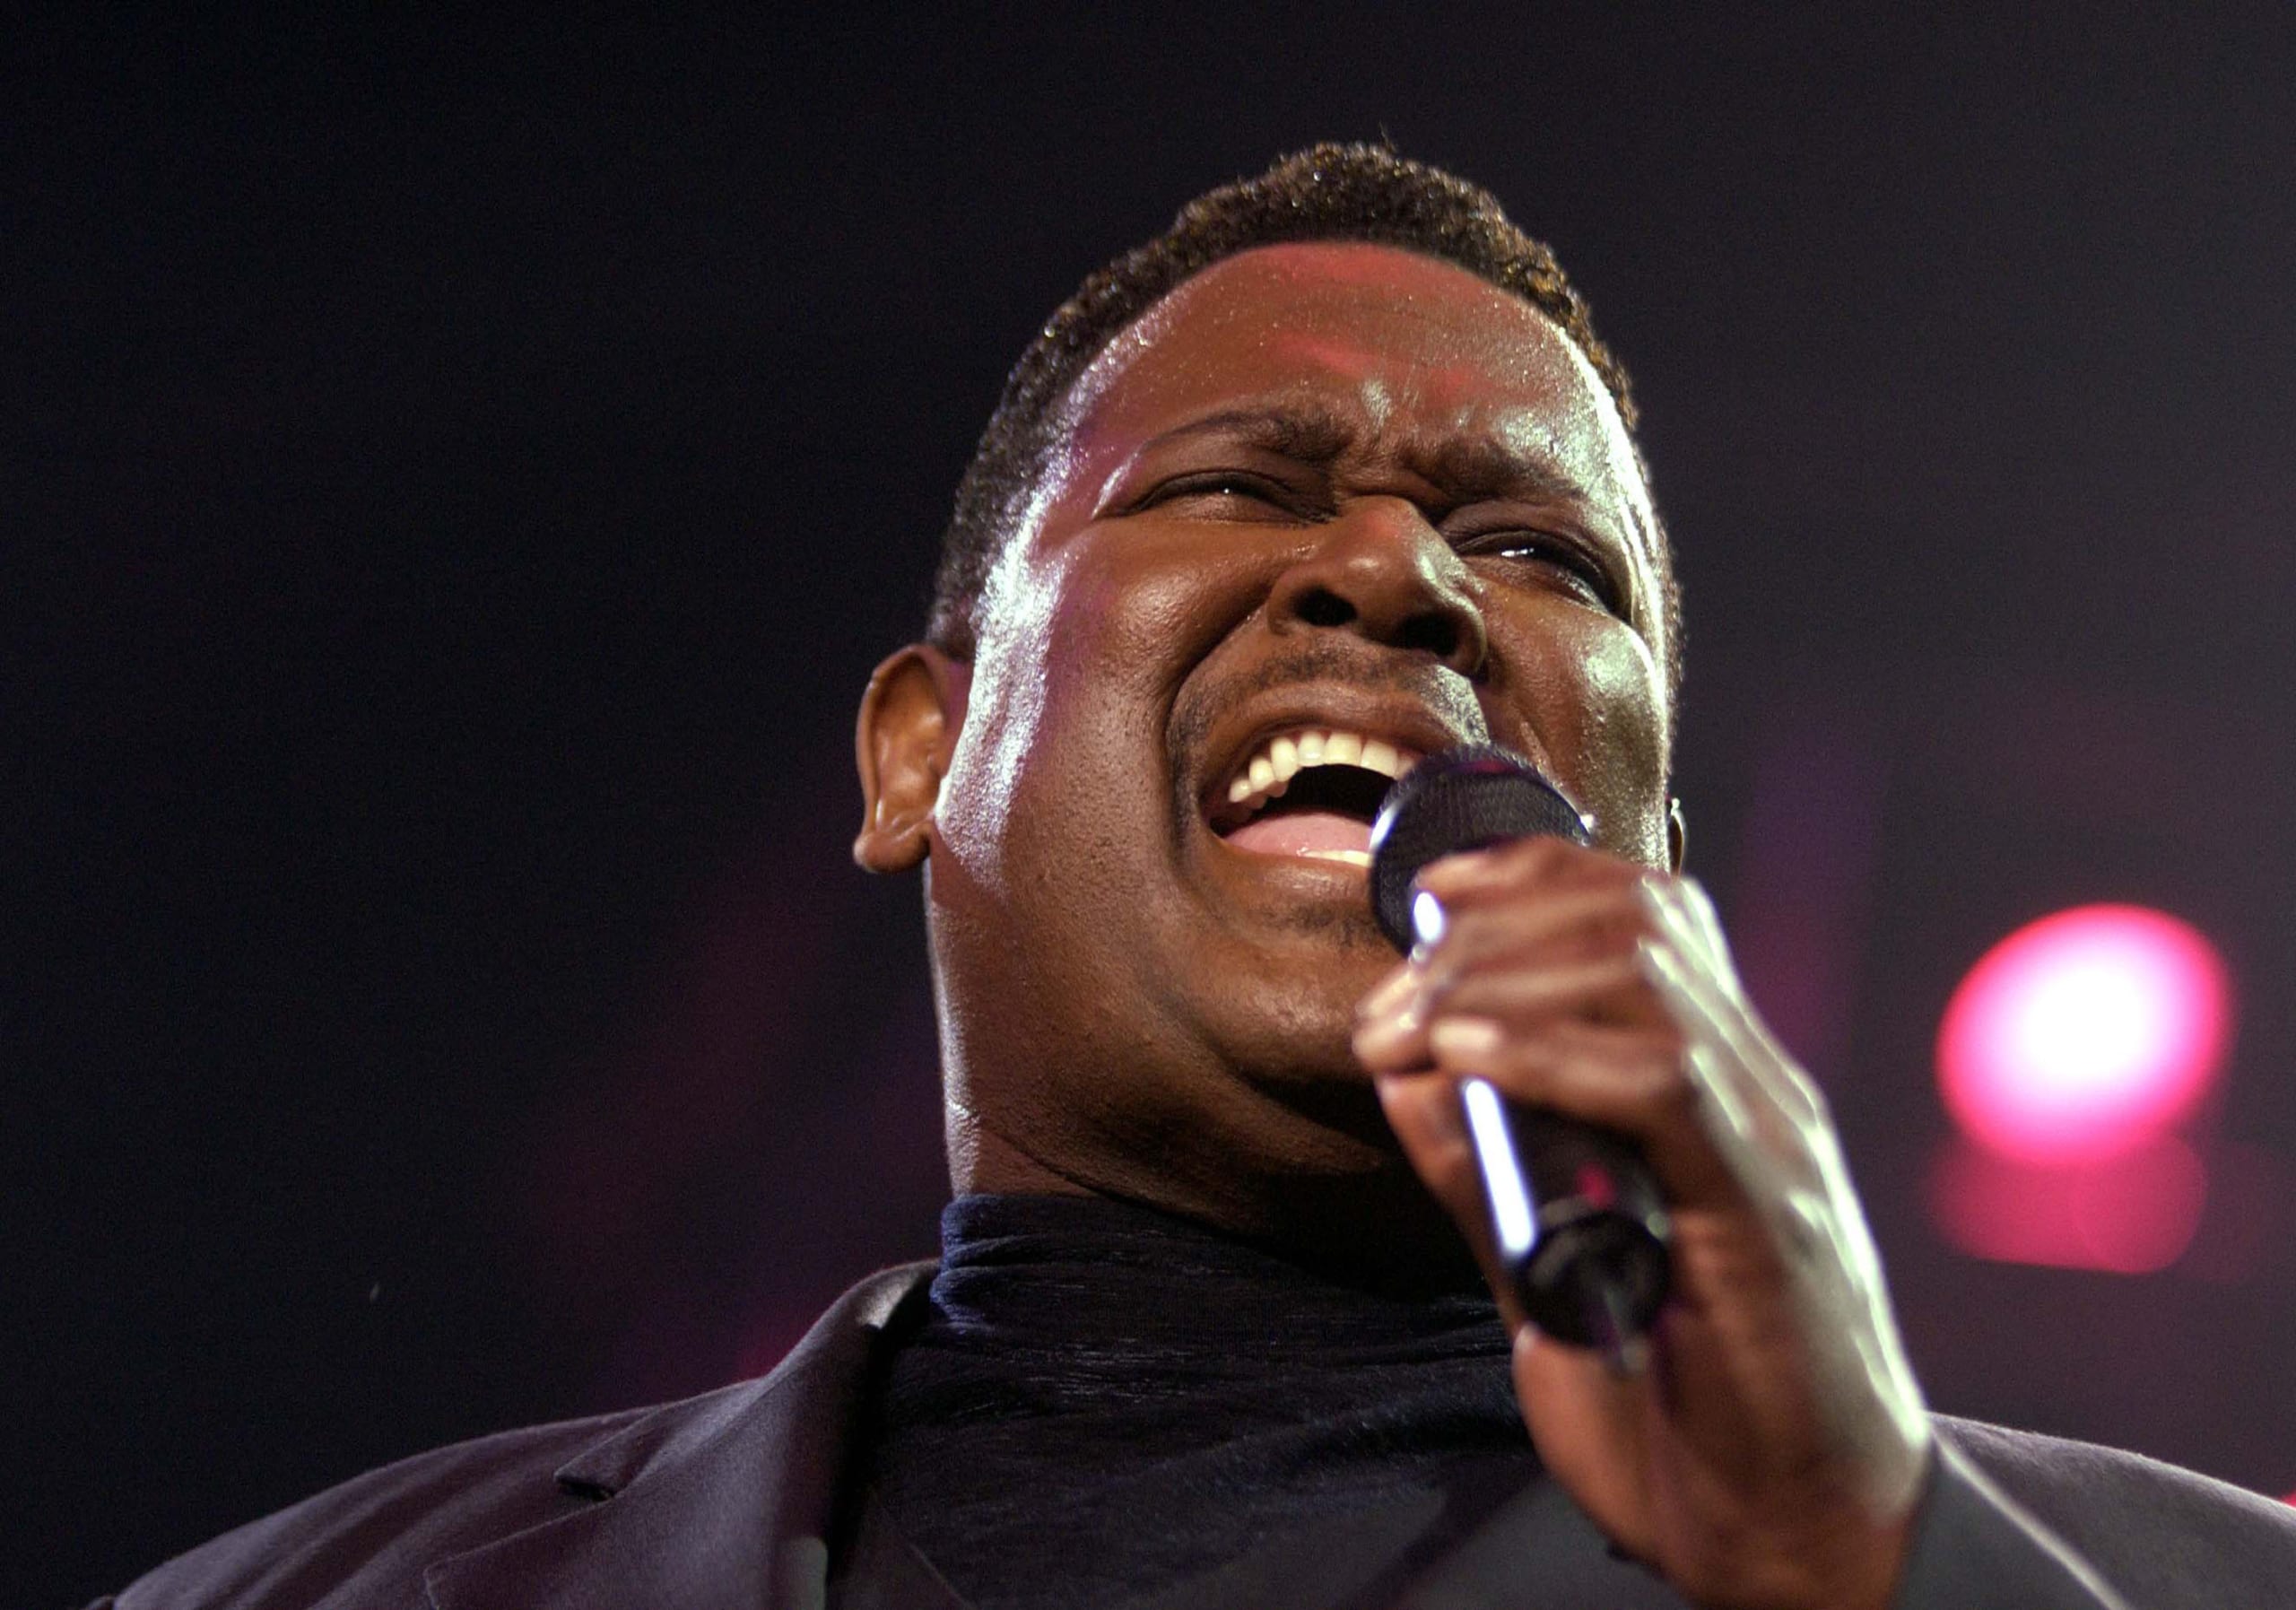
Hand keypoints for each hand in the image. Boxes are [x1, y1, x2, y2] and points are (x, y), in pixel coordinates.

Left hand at [1352, 837, 1931, 1609]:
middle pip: (1633, 916)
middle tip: (1389, 1001)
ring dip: (1496, 978)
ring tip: (1407, 1027)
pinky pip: (1664, 1083)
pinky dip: (1549, 1052)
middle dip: (1488, 929)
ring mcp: (1770, 1144)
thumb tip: (1404, 1069)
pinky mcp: (1765, 1216)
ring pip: (1644, 973)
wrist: (1805, 1542)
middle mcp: (1757, 1090)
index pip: (1644, 911)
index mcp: (1720, 1088)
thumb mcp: (1550, 1268)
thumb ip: (1488, 1168)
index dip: (1529, 876)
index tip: (1427, 899)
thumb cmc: (1684, 1411)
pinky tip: (1466, 1054)